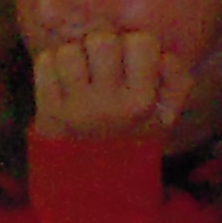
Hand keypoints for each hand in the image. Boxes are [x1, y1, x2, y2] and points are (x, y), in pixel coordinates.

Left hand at [28, 26, 181, 141]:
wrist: (95, 182)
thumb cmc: (134, 137)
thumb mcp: (166, 115)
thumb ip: (176, 78)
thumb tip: (162, 53)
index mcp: (141, 103)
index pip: (142, 41)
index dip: (135, 44)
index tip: (131, 61)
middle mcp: (107, 104)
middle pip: (102, 40)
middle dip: (102, 44)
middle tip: (102, 63)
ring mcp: (74, 108)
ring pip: (69, 50)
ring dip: (75, 53)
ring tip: (81, 70)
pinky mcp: (47, 110)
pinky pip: (44, 62)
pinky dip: (51, 63)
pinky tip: (62, 78)